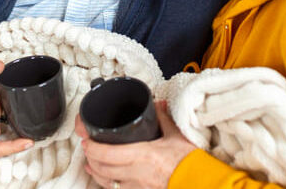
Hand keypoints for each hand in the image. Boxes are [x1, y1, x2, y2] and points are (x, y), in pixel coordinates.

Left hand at [76, 101, 196, 188]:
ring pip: (107, 182)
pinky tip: (105, 178)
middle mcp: (136, 174)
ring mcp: (137, 188)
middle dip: (90, 157)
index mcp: (143, 155)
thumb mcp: (176, 136)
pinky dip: (108, 183)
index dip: (92, 147)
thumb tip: (157, 105)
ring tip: (90, 162)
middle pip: (102, 168)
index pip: (107, 153)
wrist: (200, 183)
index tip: (86, 139)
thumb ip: (163, 118)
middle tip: (87, 146)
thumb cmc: (189, 162)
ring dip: (96, 172)